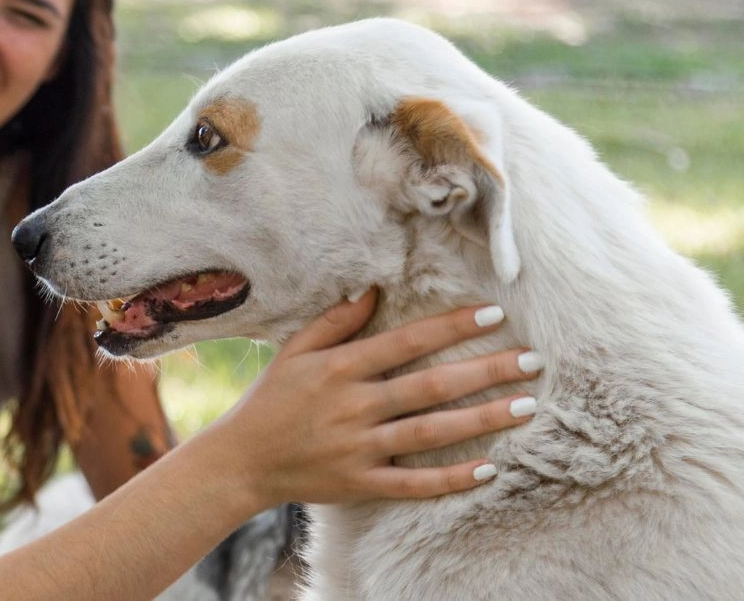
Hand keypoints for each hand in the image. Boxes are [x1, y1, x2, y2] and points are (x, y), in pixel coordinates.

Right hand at [216, 288, 537, 507]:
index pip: (406, 342)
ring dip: (481, 419)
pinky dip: (451, 479)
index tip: (492, 315)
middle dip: (484, 371)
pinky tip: (490, 468)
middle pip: (431, 386)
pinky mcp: (361, 482)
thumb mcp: (294, 352)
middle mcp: (354, 406)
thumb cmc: (271, 400)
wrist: (242, 461)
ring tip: (525, 406)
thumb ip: (334, 323)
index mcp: (339, 369)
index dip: (450, 327)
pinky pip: (414, 482)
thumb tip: (373, 289)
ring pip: (431, 431)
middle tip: (531, 361)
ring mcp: (359, 447)